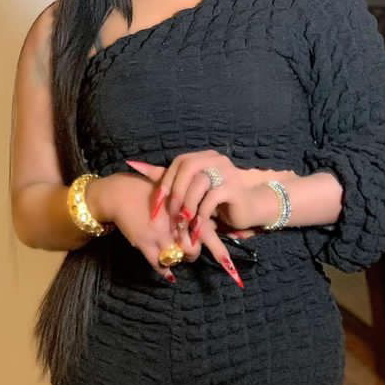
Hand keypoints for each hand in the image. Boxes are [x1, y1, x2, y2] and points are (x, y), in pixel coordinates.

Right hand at [103, 172, 244, 285]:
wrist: (119, 193)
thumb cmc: (147, 189)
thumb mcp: (172, 192)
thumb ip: (191, 204)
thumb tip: (213, 221)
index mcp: (184, 210)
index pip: (207, 233)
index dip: (220, 253)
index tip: (232, 270)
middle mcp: (175, 224)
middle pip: (193, 249)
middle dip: (193, 253)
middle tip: (191, 252)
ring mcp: (160, 235)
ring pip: (177, 257)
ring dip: (179, 260)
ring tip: (179, 258)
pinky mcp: (145, 243)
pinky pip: (158, 264)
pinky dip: (165, 271)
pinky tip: (169, 275)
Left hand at [126, 153, 276, 237]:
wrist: (250, 208)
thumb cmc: (218, 200)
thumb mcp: (190, 190)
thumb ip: (166, 178)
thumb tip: (134, 165)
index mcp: (203, 157)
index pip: (179, 163)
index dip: (166, 183)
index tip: (156, 207)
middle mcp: (215, 159)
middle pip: (187, 168)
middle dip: (175, 193)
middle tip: (169, 215)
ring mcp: (227, 171)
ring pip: (199, 183)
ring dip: (187, 206)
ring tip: (182, 223)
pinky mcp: (234, 187)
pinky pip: (212, 198)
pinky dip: (201, 214)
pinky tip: (196, 228)